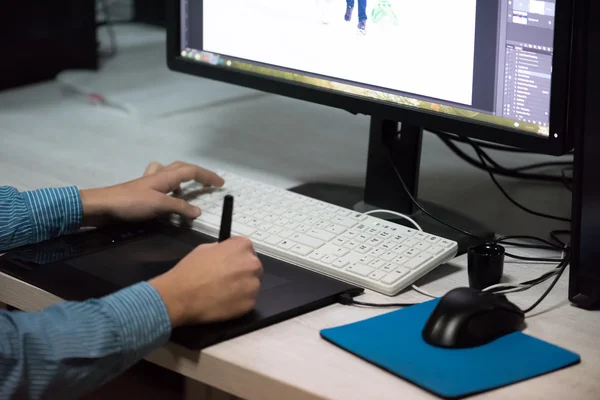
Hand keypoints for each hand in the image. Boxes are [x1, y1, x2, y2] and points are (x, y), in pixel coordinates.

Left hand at [80, 161, 223, 226]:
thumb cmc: (131, 203)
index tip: (221, 183)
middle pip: (181, 167)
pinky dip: (166, 188)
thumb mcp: (159, 206)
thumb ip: (179, 208)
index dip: (208, 176)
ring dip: (180, 178)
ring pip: (168, 172)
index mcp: (165, 177)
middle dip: (197, 173)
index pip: (192, 171)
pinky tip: (165, 199)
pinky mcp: (140, 192)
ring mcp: (148, 183)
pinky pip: (158, 184)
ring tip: (185, 190)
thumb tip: (197, 211)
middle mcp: (158, 176)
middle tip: (207, 183)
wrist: (102, 206)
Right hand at [149, 236, 262, 326]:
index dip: (236, 256)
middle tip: (226, 279)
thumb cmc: (190, 270)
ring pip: (252, 285)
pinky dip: (238, 302)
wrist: (181, 295)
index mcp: (242, 246)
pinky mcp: (250, 303)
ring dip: (242, 288)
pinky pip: (248, 301)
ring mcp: (253, 285)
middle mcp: (253, 263)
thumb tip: (227, 254)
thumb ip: (222, 249)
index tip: (229, 263)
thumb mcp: (205, 248)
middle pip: (253, 267)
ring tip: (223, 292)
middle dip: (243, 272)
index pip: (247, 248)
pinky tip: (223, 302)